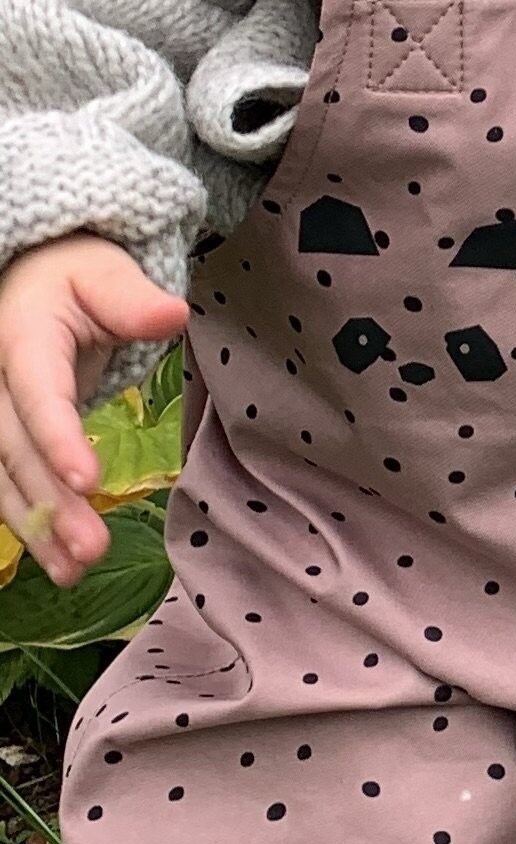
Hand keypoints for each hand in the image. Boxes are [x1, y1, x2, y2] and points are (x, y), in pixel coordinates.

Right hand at [0, 235, 186, 588]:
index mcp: (19, 339)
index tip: (87, 479)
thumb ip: (132, 298)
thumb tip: (171, 315)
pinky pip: (3, 483)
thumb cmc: (75, 277)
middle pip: (16, 450)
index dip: (58, 438)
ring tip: (76, 570)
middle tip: (91, 550)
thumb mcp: (105, 273)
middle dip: (51, 503)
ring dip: (36, 527)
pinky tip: (55, 562)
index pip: (38, 394)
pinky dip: (27, 522)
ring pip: (3, 477)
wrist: (30, 281)